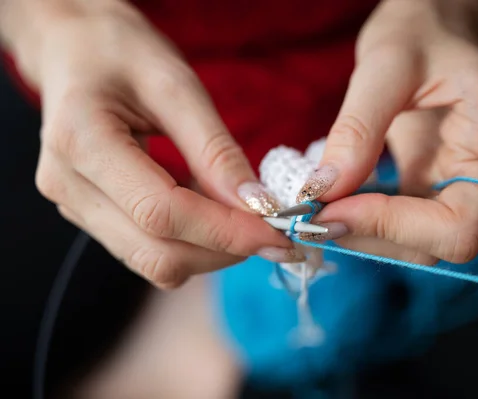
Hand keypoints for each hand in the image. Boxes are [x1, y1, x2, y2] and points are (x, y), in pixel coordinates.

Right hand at [21, 1, 296, 287]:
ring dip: (211, 250)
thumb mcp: (176, 86)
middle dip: (225, 249)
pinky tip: (215, 214)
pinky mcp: (91, 215)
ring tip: (247, 219)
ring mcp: (75, 207)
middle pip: (158, 253)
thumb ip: (215, 150)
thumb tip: (258, 206)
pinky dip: (192, 242)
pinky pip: (148, 249)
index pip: (162, 213)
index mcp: (82, 142)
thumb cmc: (122, 53)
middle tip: (275, 232)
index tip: (279, 232)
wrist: (75, 50)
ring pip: (155, 261)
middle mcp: (68, 187)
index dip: (226, 231)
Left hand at [296, 0, 477, 311]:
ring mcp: (457, 184)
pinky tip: (336, 211)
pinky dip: (366, 231)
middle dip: (391, 233)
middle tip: (324, 217)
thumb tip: (326, 191)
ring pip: (428, 243)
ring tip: (321, 211)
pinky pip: (404, 233)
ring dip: (371, 239)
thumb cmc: (414, 39)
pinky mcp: (429, 195)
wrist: (419, 38)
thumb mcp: (385, 65)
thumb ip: (359, 125)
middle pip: (461, 231)